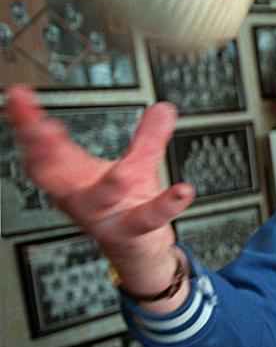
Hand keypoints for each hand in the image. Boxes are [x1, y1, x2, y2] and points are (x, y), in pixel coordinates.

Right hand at [4, 85, 193, 280]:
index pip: (41, 147)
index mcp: (71, 176)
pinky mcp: (130, 231)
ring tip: (124, 172)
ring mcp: (102, 216)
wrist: (136, 248)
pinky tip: (183, 191)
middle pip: (52, 174)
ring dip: (109, 185)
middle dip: (42, 150)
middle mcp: (79, 197)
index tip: (20, 98)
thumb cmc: (122, 205)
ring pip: (99, 200)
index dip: (26, 124)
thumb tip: (164, 108)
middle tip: (42, 127)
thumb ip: (147, 137)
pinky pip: (147, 218)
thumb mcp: (135, 165)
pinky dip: (166, 205)